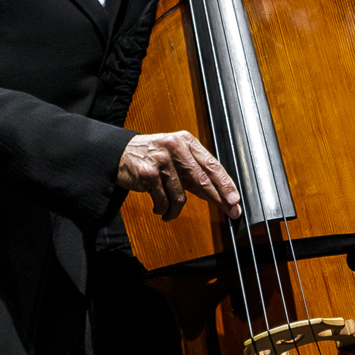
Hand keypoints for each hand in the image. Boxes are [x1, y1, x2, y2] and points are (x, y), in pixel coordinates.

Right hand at [117, 131, 241, 220]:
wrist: (120, 153)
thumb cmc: (154, 157)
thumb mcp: (177, 158)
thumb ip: (196, 174)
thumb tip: (220, 195)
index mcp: (187, 141)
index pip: (212, 164)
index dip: (226, 184)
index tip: (235, 199)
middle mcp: (176, 147)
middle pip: (203, 179)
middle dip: (218, 199)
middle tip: (229, 211)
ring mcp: (162, 159)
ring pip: (181, 196)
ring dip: (176, 210)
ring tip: (170, 212)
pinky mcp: (148, 173)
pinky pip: (164, 201)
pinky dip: (163, 210)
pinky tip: (160, 209)